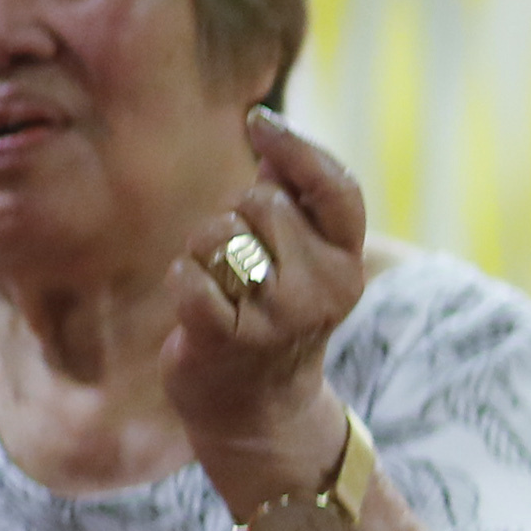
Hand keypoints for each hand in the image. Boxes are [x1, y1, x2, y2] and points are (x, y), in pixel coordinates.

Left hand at [164, 111, 371, 505]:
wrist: (257, 408)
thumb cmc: (273, 313)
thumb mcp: (304, 258)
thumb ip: (292, 196)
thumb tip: (268, 128)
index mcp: (348, 262)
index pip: (336, 187)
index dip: (297, 147)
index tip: (258, 122)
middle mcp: (324, 288)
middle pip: (262, 202)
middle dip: (239, 217)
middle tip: (244, 264)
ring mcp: (278, 316)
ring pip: (220, 233)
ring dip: (204, 251)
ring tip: (223, 288)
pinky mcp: (227, 338)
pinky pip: (187, 273)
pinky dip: (182, 280)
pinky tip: (198, 307)